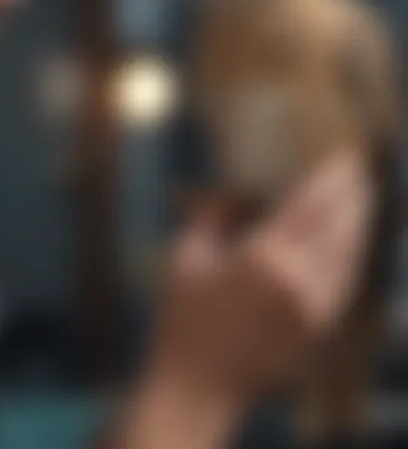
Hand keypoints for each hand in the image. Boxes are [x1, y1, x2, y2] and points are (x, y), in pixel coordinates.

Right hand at [149, 150, 372, 414]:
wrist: (197, 386)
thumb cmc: (182, 318)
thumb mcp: (186, 257)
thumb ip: (213, 218)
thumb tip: (235, 193)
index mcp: (262, 258)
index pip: (309, 207)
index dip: (331, 179)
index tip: (343, 155)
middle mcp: (298, 282)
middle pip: (339, 228)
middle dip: (353, 195)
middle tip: (359, 168)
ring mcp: (313, 310)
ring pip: (349, 257)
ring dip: (358, 224)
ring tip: (360, 198)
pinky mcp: (317, 331)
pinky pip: (344, 285)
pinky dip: (350, 257)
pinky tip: (347, 243)